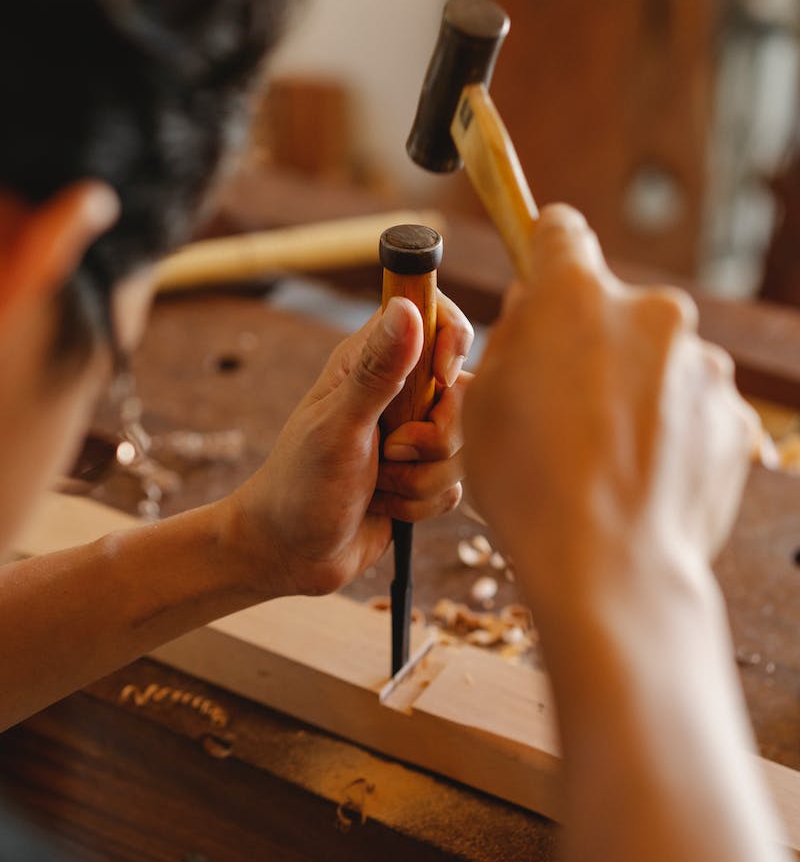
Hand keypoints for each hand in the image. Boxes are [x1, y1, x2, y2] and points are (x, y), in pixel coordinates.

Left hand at [226, 291, 472, 596]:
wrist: (291, 554)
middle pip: (465, 391)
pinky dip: (423, 502)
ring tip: (379, 485)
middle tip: (390, 452)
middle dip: (436, 436)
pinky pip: (457, 483)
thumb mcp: (339, 426)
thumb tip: (408, 307)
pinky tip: (386, 505)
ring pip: (463, 445)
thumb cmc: (300, 484)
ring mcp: (414, 434)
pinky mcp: (425, 474)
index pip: (436, 317)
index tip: (439, 380)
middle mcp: (398, 391)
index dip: (451, 343)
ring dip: (423, 478)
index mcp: (372, 359)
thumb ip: (377, 370)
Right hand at [462, 205, 758, 630]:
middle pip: (615, 308)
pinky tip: (639, 479)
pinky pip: (693, 409)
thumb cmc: (529, 488)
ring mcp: (703, 366)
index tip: (541, 273)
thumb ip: (511, 339)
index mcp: (577, 296)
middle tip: (561, 407)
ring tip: (601, 459)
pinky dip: (670, 432)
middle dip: (591, 342)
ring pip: (659, 361)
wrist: (610, 569)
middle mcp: (652, 313)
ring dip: (634, 390)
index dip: (544, 252)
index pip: (560, 233)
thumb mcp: (480, 404)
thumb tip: (536, 312)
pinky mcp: (734, 417)